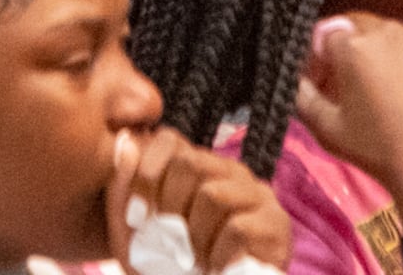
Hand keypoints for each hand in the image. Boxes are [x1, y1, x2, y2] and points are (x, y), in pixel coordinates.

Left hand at [109, 127, 295, 274]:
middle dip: (169, 208)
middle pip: (189, 162)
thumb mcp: (139, 232)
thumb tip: (125, 139)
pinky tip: (217, 267)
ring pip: (212, 194)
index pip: (170, 140)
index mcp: (199, 168)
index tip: (136, 218)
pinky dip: (217, 256)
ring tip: (196, 260)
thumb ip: (127, 188)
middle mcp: (231, 172)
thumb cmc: (171, 269)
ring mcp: (259, 195)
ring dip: (194, 237)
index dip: (146, 176)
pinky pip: (237, 228)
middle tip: (168, 243)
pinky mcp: (277, 224)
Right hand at [293, 17, 402, 225]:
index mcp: (353, 44)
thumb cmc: (378, 151)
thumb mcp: (327, 129)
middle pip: (360, 30)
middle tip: (353, 89)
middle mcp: (389, 30)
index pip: (325, 34)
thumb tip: (295, 78)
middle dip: (351, 53)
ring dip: (384, 57)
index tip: (322, 83)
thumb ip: (301, 95)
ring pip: (394, 39)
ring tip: (389, 96)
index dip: (319, 59)